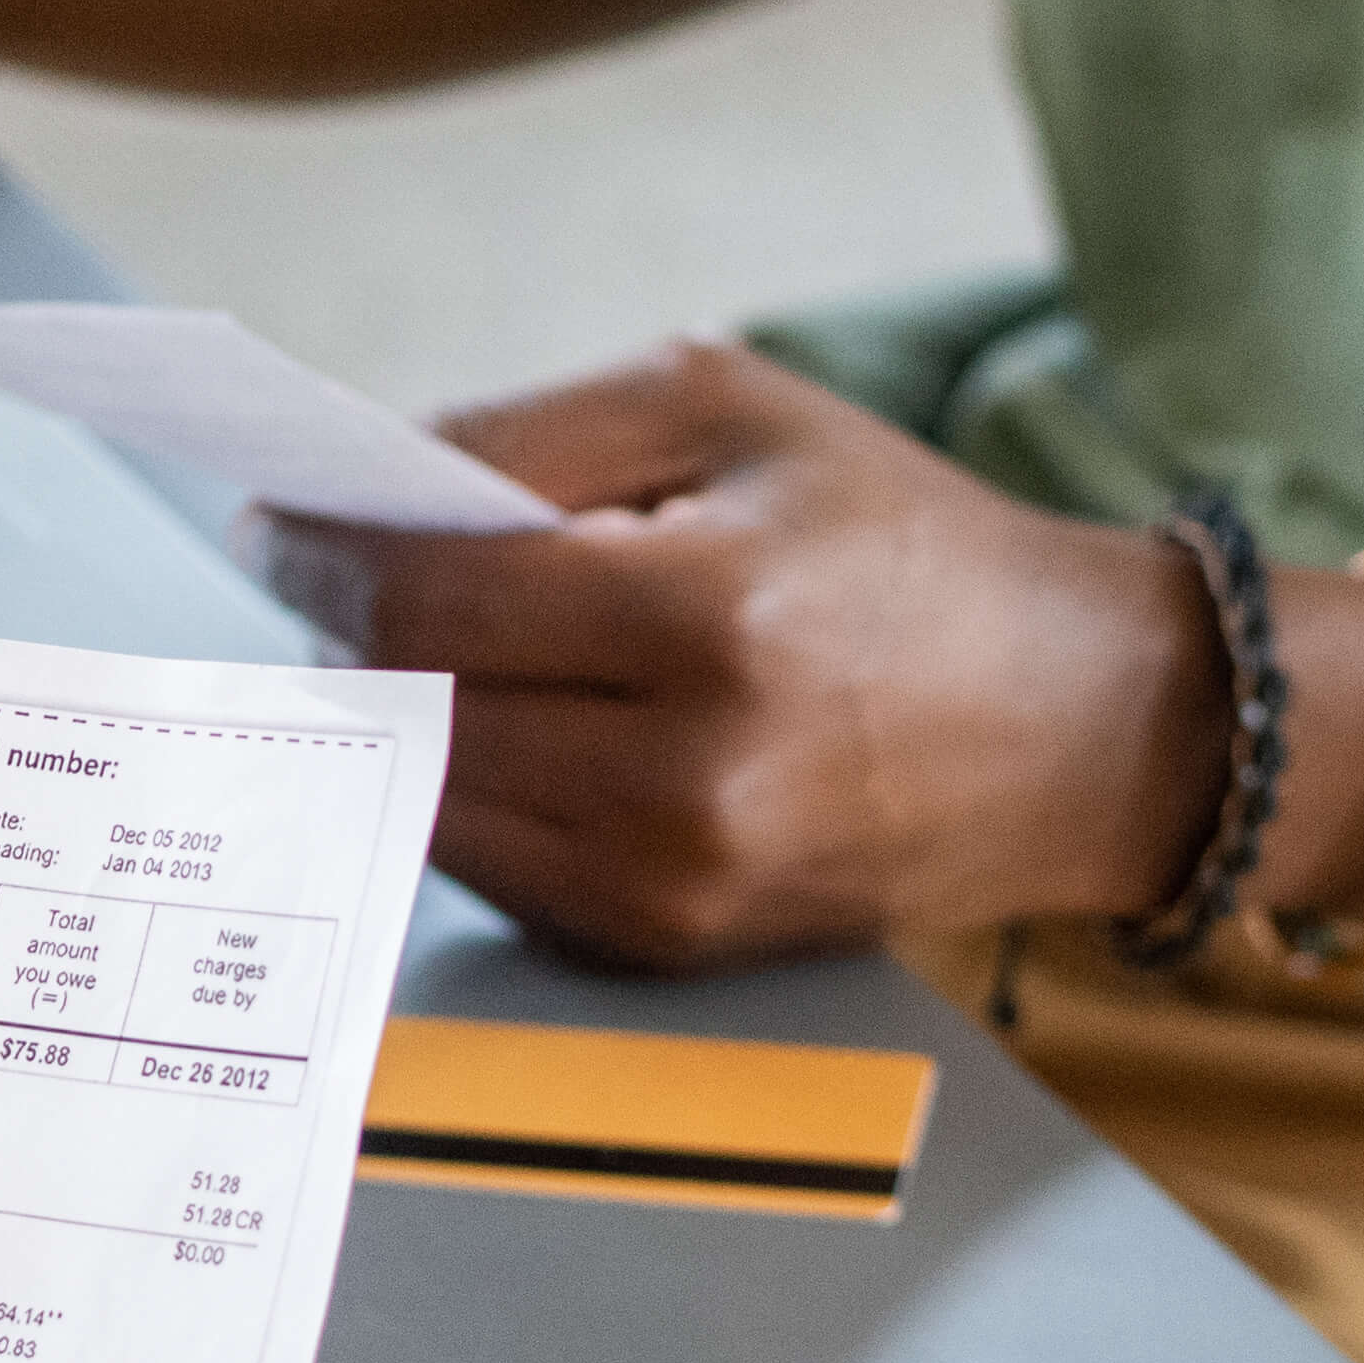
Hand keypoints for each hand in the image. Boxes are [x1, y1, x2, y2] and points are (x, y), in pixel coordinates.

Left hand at [267, 341, 1233, 973]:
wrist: (1084, 727)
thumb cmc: (901, 543)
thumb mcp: (725, 411)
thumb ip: (520, 433)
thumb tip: (347, 495)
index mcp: (708, 616)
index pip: (426, 592)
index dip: (323, 550)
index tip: (278, 521)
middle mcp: (686, 778)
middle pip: (411, 701)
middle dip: (350, 631)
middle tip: (323, 575)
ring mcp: (675, 888)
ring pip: (432, 795)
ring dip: (398, 716)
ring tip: (419, 640)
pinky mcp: (671, 951)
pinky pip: (494, 865)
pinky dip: (471, 787)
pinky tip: (504, 721)